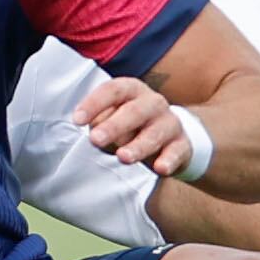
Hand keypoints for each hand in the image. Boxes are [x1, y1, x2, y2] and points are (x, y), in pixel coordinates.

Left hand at [72, 78, 197, 179]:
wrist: (170, 139)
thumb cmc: (132, 126)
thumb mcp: (114, 119)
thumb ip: (101, 122)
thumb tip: (91, 131)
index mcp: (132, 90)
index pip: (113, 90)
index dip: (94, 103)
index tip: (77, 120)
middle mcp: (153, 102)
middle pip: (134, 111)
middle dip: (114, 126)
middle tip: (95, 139)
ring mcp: (170, 123)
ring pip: (154, 133)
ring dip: (138, 146)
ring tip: (123, 157)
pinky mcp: (182, 144)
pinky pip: (176, 151)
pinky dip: (168, 160)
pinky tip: (160, 169)